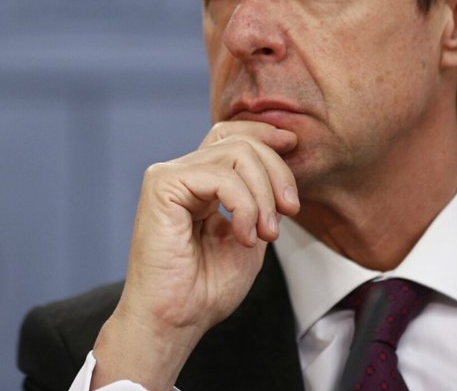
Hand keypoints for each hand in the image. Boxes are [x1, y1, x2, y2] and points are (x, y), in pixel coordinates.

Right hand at [91, 120, 300, 389]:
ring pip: (235, 153)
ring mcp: (170, 176)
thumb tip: (281, 170)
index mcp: (200, 183)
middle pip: (239, 141)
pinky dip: (245, 205)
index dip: (264, 134)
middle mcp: (183, 173)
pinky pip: (221, 176)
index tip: (293, 144)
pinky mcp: (162, 185)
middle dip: (276, 171)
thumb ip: (262, 202)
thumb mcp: (251, 236)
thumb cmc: (205, 290)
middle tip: (290, 211)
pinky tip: (244, 235)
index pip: (232, 136)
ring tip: (266, 233)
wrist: (175, 321)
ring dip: (264, 194)